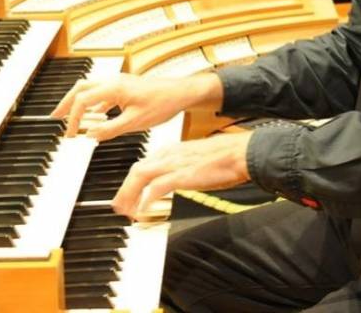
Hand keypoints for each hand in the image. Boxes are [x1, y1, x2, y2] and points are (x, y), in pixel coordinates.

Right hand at [49, 72, 221, 140]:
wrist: (180, 93)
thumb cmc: (162, 103)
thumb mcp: (135, 122)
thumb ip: (110, 129)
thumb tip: (90, 135)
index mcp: (113, 88)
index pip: (82, 101)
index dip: (73, 118)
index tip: (70, 135)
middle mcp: (113, 81)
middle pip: (80, 88)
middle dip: (66, 103)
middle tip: (55, 117)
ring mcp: (118, 83)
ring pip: (90, 88)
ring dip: (77, 101)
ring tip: (68, 116)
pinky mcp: (125, 88)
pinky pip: (101, 93)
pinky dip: (92, 103)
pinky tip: (92, 115)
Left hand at [111, 132, 251, 218]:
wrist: (240, 152)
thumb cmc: (225, 156)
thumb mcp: (196, 158)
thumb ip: (182, 166)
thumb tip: (176, 179)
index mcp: (172, 150)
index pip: (144, 164)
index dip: (132, 181)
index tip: (127, 194)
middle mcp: (169, 154)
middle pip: (137, 170)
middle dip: (124, 189)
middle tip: (119, 206)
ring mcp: (175, 164)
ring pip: (141, 176)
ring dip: (129, 194)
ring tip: (126, 210)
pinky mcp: (183, 174)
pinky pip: (157, 187)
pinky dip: (146, 198)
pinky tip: (143, 209)